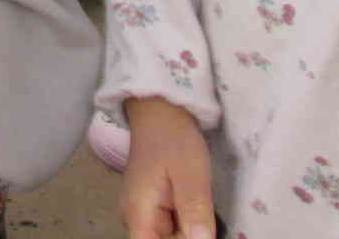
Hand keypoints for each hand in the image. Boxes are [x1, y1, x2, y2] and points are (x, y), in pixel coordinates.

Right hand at [120, 98, 215, 238]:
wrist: (160, 111)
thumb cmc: (174, 140)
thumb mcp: (191, 175)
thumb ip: (195, 212)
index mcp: (138, 215)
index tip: (198, 231)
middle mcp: (134, 219)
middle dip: (187, 236)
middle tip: (204, 217)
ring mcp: (141, 213)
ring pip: (167, 237)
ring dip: (189, 231)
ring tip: (201, 210)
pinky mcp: (150, 206)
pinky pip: (169, 227)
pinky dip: (186, 223)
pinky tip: (196, 209)